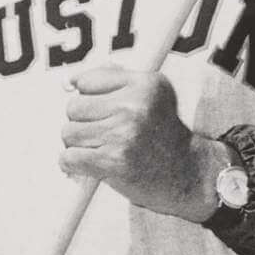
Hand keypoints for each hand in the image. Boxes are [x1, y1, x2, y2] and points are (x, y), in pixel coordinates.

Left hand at [58, 62, 223, 221]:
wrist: (186, 173)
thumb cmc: (162, 136)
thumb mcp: (151, 97)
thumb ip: (114, 81)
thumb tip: (70, 81)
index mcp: (144, 84)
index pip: (87, 81)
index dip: (89, 99)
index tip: (103, 112)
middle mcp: (135, 106)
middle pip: (74, 107)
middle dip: (82, 123)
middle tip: (103, 134)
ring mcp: (123, 133)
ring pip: (68, 133)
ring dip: (78, 145)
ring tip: (100, 149)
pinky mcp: (113, 161)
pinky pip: (68, 157)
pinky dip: (73, 164)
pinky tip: (91, 165)